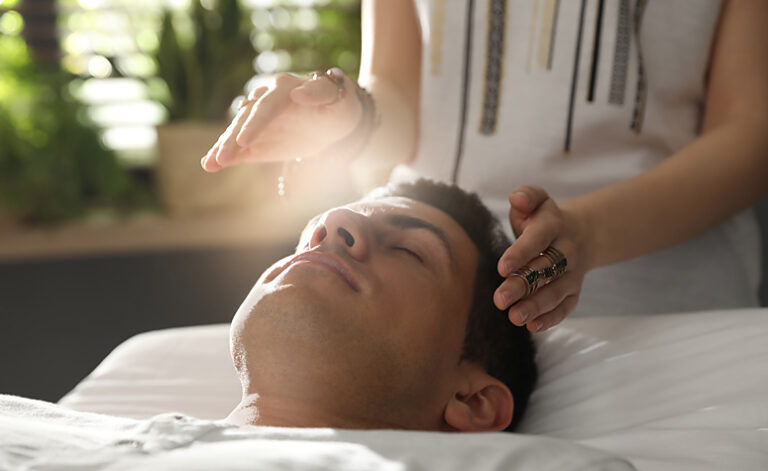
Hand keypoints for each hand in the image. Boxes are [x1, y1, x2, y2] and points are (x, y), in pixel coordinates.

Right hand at [201, 68, 362, 171]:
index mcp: (281, 89)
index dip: (254, 124)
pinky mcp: (255, 140)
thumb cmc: (338, 107)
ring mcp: (257, 122)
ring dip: (222, 149)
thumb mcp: (337, 99)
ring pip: (236, 134)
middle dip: (232, 140)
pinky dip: (224, 156)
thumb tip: (297, 92)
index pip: (265, 107)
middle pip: (244, 121)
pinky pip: (238, 149)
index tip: (244, 140)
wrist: (334, 125)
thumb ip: (320, 93)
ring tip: (210, 164)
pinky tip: (210, 165)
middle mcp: (263, 101)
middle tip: (222, 158)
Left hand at [493, 186, 592, 332]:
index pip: (538, 239)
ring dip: (536, 306)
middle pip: (546, 269)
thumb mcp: (536, 200)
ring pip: (557, 292)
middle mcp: (567, 250)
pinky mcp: (574, 292)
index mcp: (555, 225)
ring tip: (514, 317)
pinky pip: (566, 307)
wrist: (580, 234)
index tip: (501, 268)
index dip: (520, 253)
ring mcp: (573, 273)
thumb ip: (526, 195)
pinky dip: (551, 318)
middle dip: (522, 285)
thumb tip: (516, 198)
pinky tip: (532, 326)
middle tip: (499, 299)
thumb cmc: (543, 218)